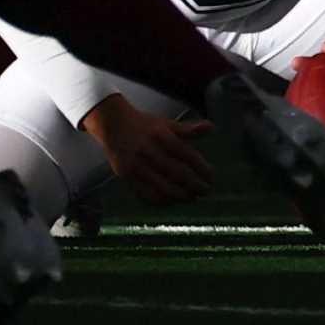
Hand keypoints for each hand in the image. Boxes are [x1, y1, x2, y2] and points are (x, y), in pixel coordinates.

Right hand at [82, 94, 214, 204]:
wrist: (113, 125)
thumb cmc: (145, 125)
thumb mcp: (167, 124)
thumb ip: (188, 129)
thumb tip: (210, 126)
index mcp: (162, 136)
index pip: (187, 155)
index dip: (202, 168)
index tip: (212, 177)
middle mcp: (149, 151)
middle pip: (177, 174)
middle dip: (194, 185)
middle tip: (206, 190)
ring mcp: (136, 165)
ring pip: (162, 187)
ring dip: (180, 196)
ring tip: (192, 197)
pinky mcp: (126, 176)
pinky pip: (145, 194)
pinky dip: (161, 201)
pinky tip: (172, 200)